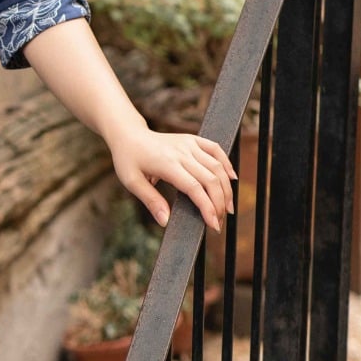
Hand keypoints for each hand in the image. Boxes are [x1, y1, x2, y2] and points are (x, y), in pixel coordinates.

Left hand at [110, 122, 235, 233]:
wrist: (129, 135)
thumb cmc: (128, 159)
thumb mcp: (132, 182)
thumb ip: (151, 201)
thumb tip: (166, 221)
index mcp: (167, 164)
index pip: (194, 188)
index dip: (207, 207)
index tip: (214, 225)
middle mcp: (182, 152)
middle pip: (211, 179)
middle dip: (219, 203)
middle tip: (219, 221)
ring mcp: (189, 144)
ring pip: (217, 166)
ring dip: (226, 188)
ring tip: (228, 207)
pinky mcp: (193, 139)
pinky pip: (216, 149)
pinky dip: (227, 163)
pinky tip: (232, 178)